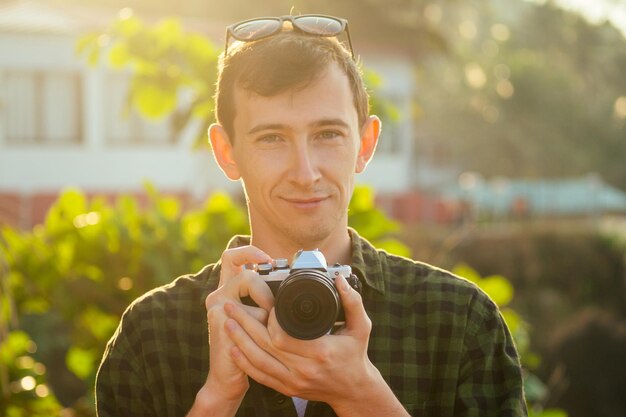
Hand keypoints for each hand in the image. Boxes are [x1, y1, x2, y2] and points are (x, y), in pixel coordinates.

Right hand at [202, 246, 274, 401]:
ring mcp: (217, 308)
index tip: (268, 260)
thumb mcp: (257, 318)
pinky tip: (265, 338)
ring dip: (266, 307)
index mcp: (227, 290)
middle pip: (244, 274)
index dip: (249, 252)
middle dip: (264, 289)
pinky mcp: (221, 322)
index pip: (232, 257)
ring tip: (271, 324)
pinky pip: (251, 315)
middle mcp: (218, 295)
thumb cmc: (249, 347)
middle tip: (273, 307)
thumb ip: (265, 299)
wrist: (227, 378)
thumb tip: (290, 286)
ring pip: (249, 293)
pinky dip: (263, 325)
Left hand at [223, 274, 381, 407]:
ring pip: (258, 362)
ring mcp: (293, 381)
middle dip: (245, 324)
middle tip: (231, 306)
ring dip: (239, 341)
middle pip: (265, 346)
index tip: (265, 304)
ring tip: (227, 322)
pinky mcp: (287, 388)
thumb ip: (353, 302)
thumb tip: (340, 280)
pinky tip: (233, 349)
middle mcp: (304, 369)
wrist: (353, 390)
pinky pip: (260, 376)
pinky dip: (244, 362)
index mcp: (320, 352)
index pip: (284, 336)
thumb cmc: (355, 355)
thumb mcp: (361, 327)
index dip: (269, 320)